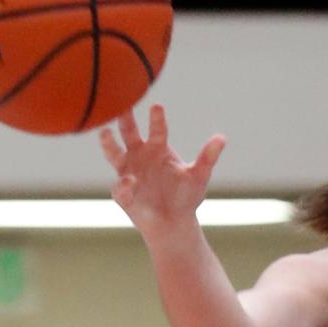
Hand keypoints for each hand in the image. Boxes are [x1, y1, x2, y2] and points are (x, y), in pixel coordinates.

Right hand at [99, 105, 225, 238]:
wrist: (174, 222)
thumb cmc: (186, 195)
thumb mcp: (199, 175)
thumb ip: (208, 157)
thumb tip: (222, 138)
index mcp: (158, 147)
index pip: (158, 129)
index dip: (157, 118)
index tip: (157, 106)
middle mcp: (139, 155)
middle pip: (128, 132)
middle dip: (125, 119)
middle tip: (121, 104)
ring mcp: (128, 172)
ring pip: (113, 154)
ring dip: (108, 144)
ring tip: (105, 133)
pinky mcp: (123, 193)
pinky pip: (120, 187)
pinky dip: (124, 184)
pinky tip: (131, 181)